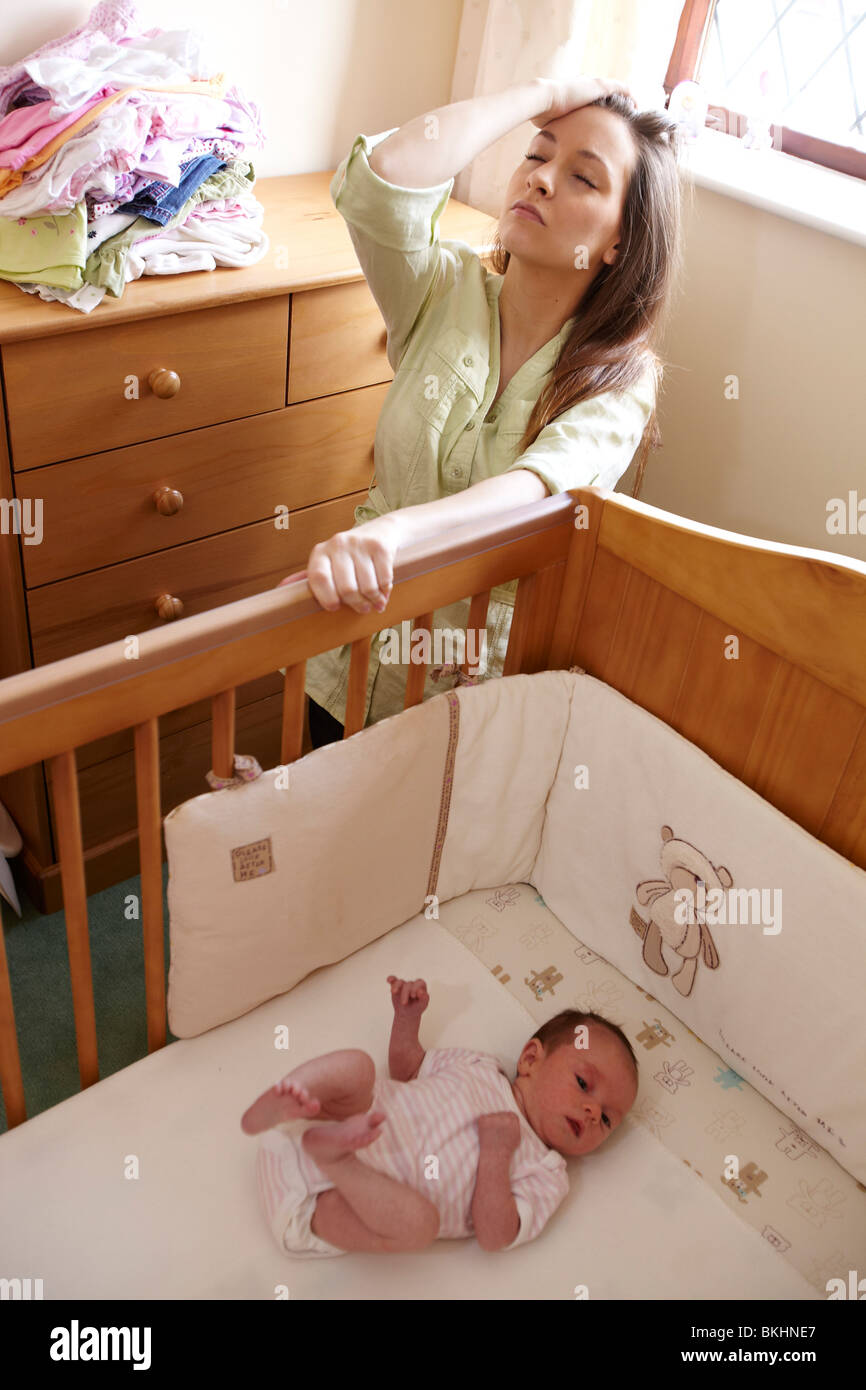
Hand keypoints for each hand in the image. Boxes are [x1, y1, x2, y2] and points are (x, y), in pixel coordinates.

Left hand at [275, 513, 403, 614]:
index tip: (334, 607)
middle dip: (357, 604)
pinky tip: (384, 593)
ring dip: (374, 600)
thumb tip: (279, 590)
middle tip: (363, 608)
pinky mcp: (379, 546)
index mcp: (320, 552)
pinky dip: (385, 592)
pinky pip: (384, 579)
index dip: (326, 598)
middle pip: (346, 588)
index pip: (318, 578)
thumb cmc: (350, 556)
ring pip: (367, 587)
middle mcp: (337, 544)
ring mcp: (359, 544)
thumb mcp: (328, 563)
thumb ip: (308, 578)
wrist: (382, 530)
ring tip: (375, 603)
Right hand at [387, 976, 428, 1019]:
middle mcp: (412, 984)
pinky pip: (394, 980)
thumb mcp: (422, 1006)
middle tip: (404, 1003)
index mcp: (421, 986)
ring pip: (400, 982)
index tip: (413, 996)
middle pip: (409, 984)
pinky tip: (389, 980)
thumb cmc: (417, 1008)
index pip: (420, 983)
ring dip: (397, 986)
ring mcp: (404, 984)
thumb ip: (424, 998)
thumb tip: (421, 991)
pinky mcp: (396, 986)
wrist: (407, 1014)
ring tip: (394, 992)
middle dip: (405, 993)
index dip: (416, 988)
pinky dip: (391, 979)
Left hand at [477, 1112, 520, 1154]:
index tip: (503, 1126)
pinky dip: (482, 1123)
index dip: (506, 1120)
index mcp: (513, 1120)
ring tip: (490, 1133)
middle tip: (495, 1130)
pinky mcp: (483, 1120)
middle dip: (498, 1120)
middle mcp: (504, 1117)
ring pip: (491, 1116)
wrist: (495, 1156)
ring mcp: (493, 1118)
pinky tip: (485, 1131)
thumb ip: (516, 1125)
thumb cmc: (507, 1148)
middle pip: (500, 1114)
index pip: (510, 1114)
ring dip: (490, 1121)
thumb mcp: (517, 1136)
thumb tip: (512, 1118)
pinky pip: (483, 1118)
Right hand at [532, 75, 635, 127]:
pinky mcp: (600, 86)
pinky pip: (622, 89)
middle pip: (606, 91)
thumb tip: (550, 145)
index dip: (601, 107)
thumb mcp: (551, 122)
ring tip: (634, 110)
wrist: (543, 99)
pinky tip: (637, 106)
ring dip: (626, 99)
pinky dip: (630, 96)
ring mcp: (593, 84)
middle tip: (624, 114)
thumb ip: (556, 129)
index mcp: (575, 92)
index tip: (607, 118)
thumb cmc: (542, 114)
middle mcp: (586, 85)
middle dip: (616, 102)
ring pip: (616, 89)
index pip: (592, 98)